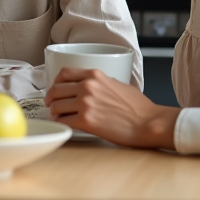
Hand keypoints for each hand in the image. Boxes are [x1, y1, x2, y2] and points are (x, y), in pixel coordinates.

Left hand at [44, 68, 178, 149]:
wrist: (148, 122)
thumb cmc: (138, 107)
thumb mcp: (117, 83)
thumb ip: (99, 83)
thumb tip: (88, 87)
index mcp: (95, 75)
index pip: (64, 73)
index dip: (55, 82)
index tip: (55, 88)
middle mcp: (87, 87)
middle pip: (56, 90)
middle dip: (51, 98)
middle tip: (51, 104)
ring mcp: (86, 104)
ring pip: (57, 106)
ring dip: (55, 113)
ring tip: (59, 117)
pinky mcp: (86, 121)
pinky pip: (65, 122)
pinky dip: (62, 124)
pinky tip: (66, 126)